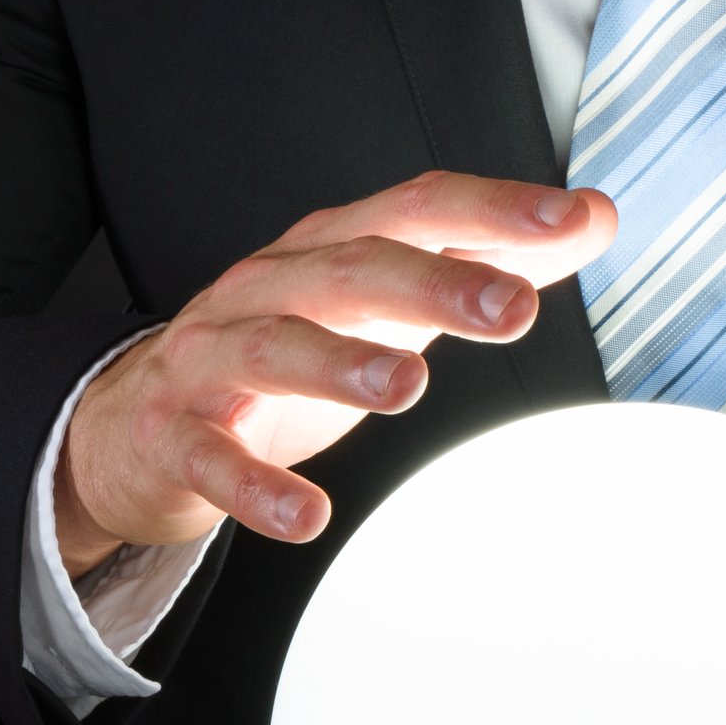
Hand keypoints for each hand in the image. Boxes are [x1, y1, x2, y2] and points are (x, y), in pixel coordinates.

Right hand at [50, 171, 613, 575]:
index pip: (416, 209)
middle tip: (513, 308)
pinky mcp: (173, 435)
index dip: (494, 209)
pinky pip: (213, 460)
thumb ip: (485, 260)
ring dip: (340, 362)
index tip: (574, 220)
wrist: (135, 422)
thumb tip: (590, 220)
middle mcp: (269, 286)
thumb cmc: (281, 348)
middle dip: (435, 282)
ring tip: (409, 384)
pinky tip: (307, 516)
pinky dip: (256, 488)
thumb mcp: (383, 301)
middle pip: (352, 269)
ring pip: (275, 347)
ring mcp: (213, 358)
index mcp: (328, 249)